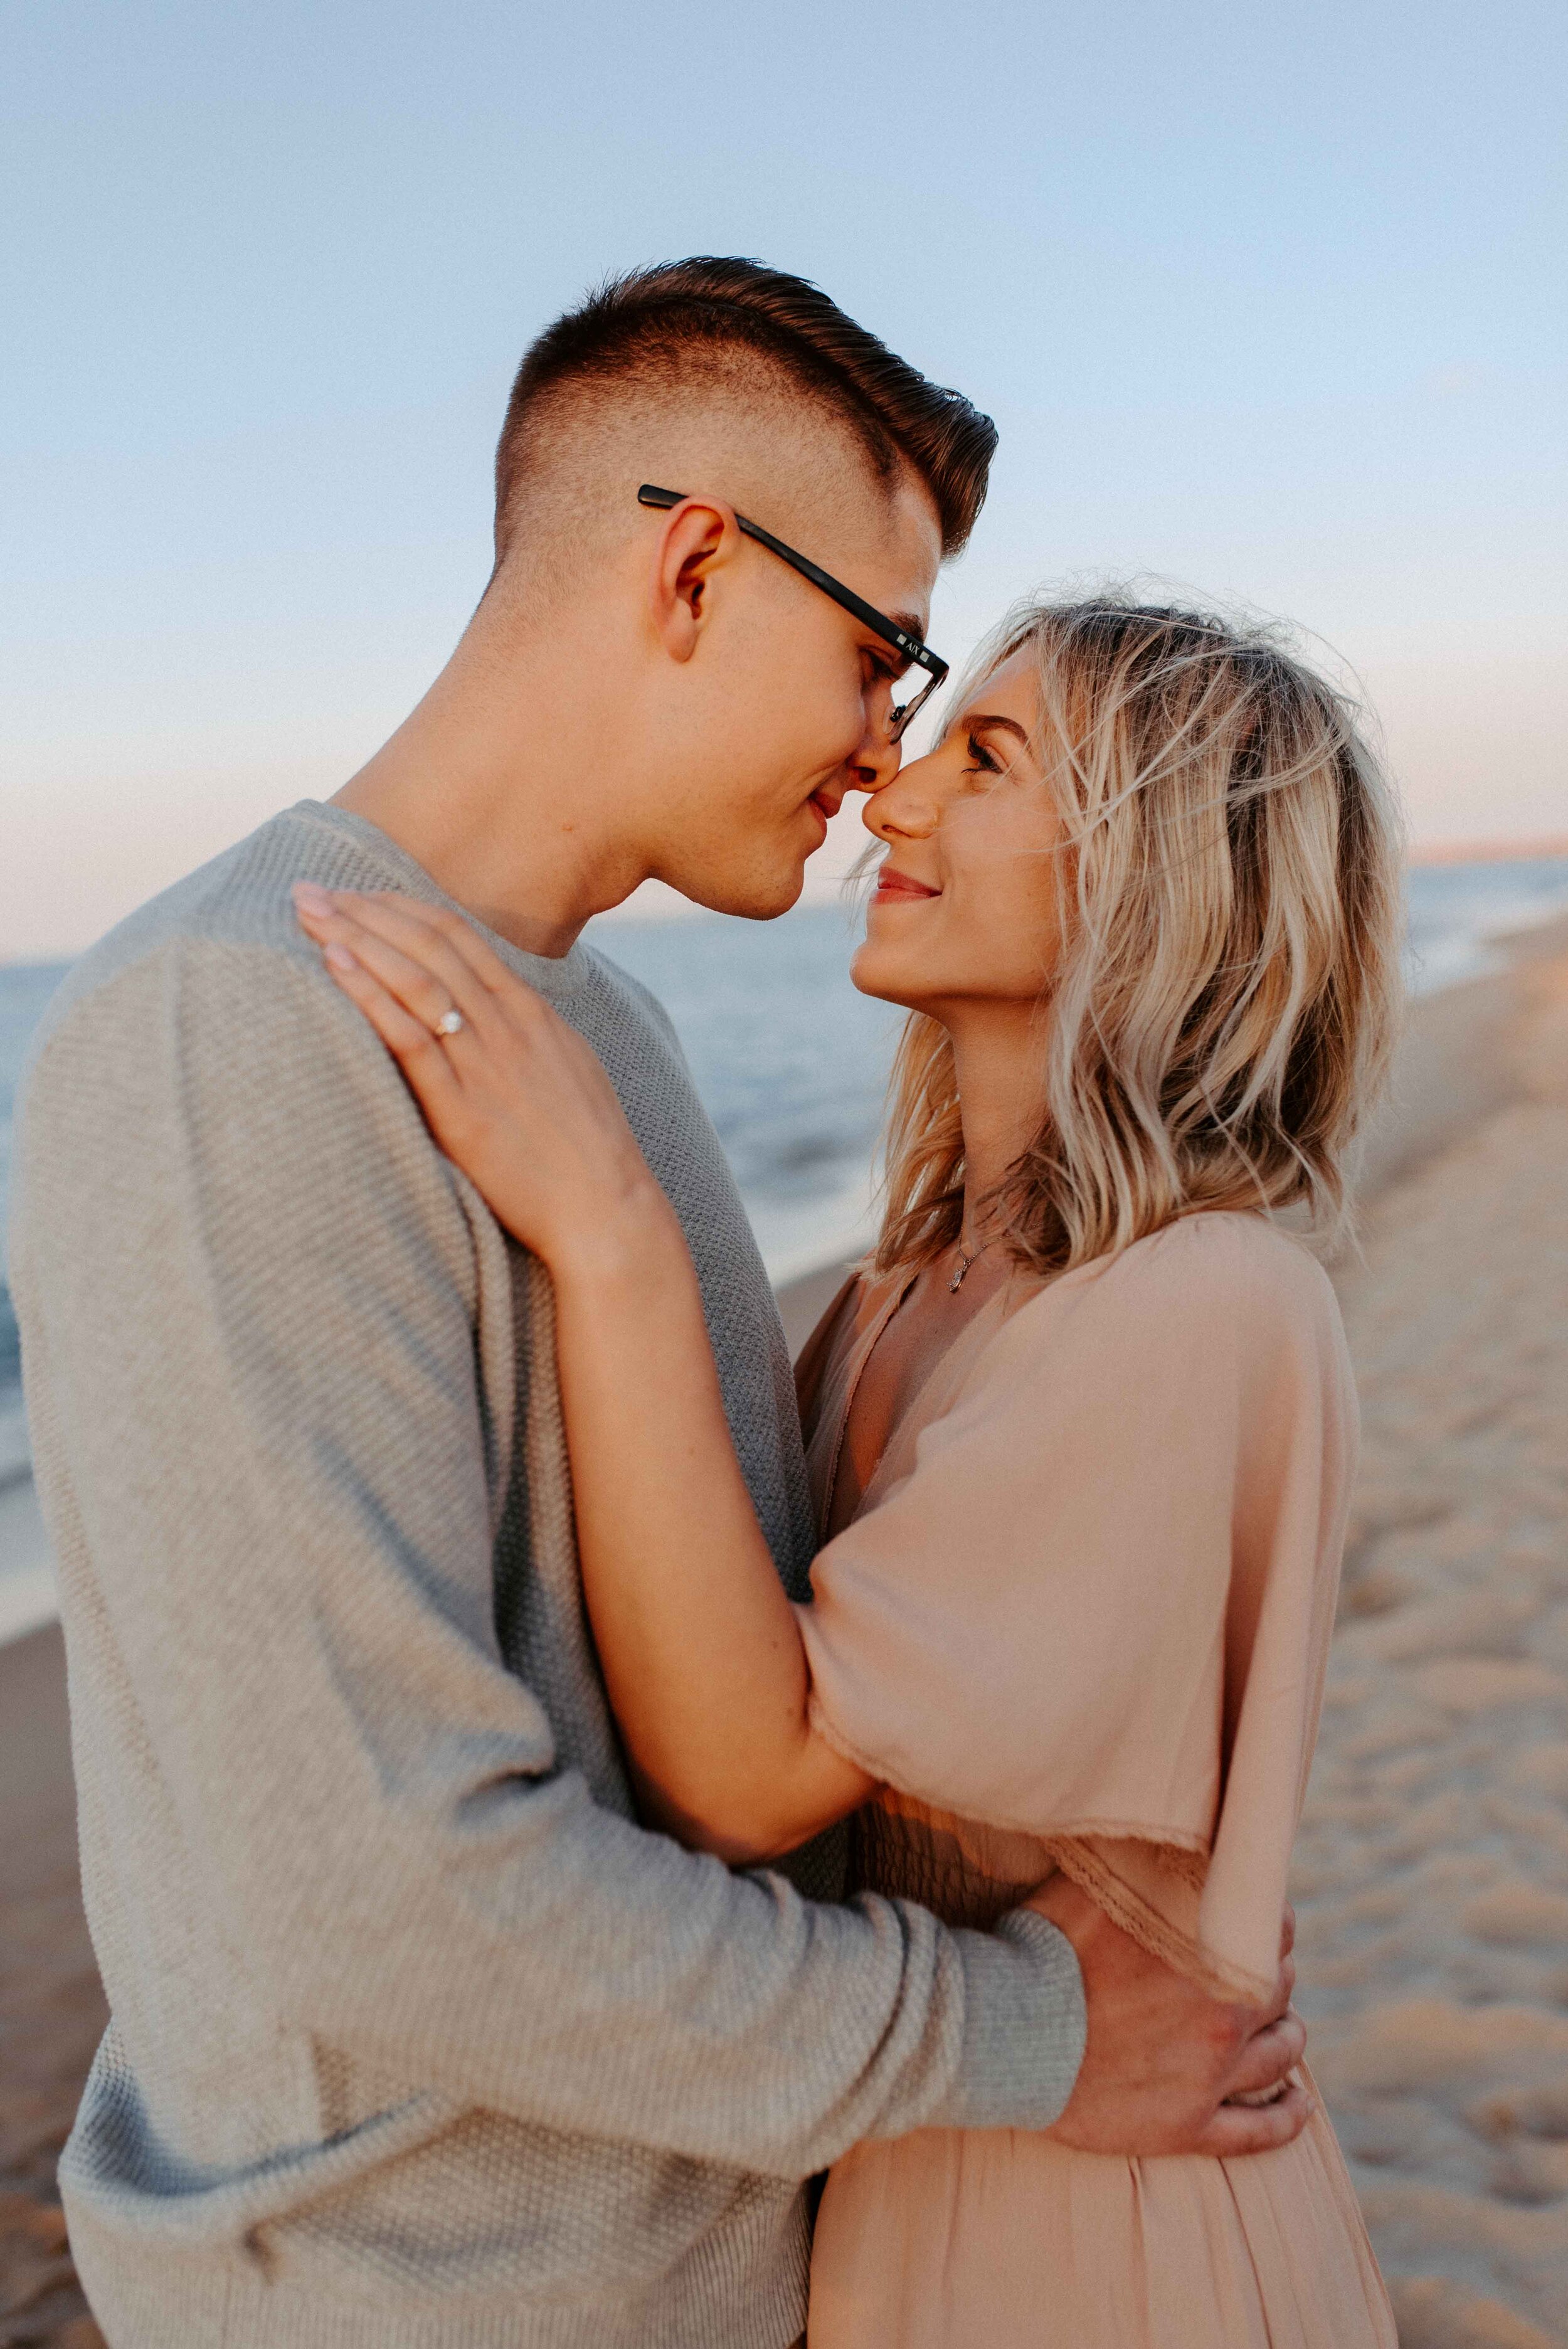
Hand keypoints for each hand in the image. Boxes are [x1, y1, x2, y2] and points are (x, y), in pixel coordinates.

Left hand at [292, 885, 676, 1276]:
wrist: (606, 1207)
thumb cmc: (587, 1148)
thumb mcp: (565, 1068)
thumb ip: (526, 1034)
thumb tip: (492, 1013)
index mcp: (531, 1011)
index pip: (457, 936)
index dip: (401, 907)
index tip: (358, 893)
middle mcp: (506, 1025)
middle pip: (425, 945)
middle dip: (362, 910)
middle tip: (309, 888)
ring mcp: (484, 1064)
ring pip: (412, 979)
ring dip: (354, 937)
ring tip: (305, 912)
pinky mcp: (462, 1110)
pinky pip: (408, 1038)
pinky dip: (369, 995)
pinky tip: (334, 966)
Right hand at [1034, 1877, 1310, 2157]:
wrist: (1007, 2035)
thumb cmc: (1045, 1951)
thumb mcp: (1095, 1886)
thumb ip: (1145, 1866)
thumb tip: (1169, 1836)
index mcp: (1208, 1949)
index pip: (1268, 1923)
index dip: (1263, 1917)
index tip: (1254, 1916)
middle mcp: (1223, 2012)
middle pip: (1279, 1986)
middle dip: (1272, 1972)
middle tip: (1259, 1968)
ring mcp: (1209, 2075)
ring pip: (1279, 2054)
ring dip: (1288, 2036)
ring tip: (1288, 2031)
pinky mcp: (1188, 2126)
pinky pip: (1259, 2131)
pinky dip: (1288, 2117)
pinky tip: (1300, 2104)